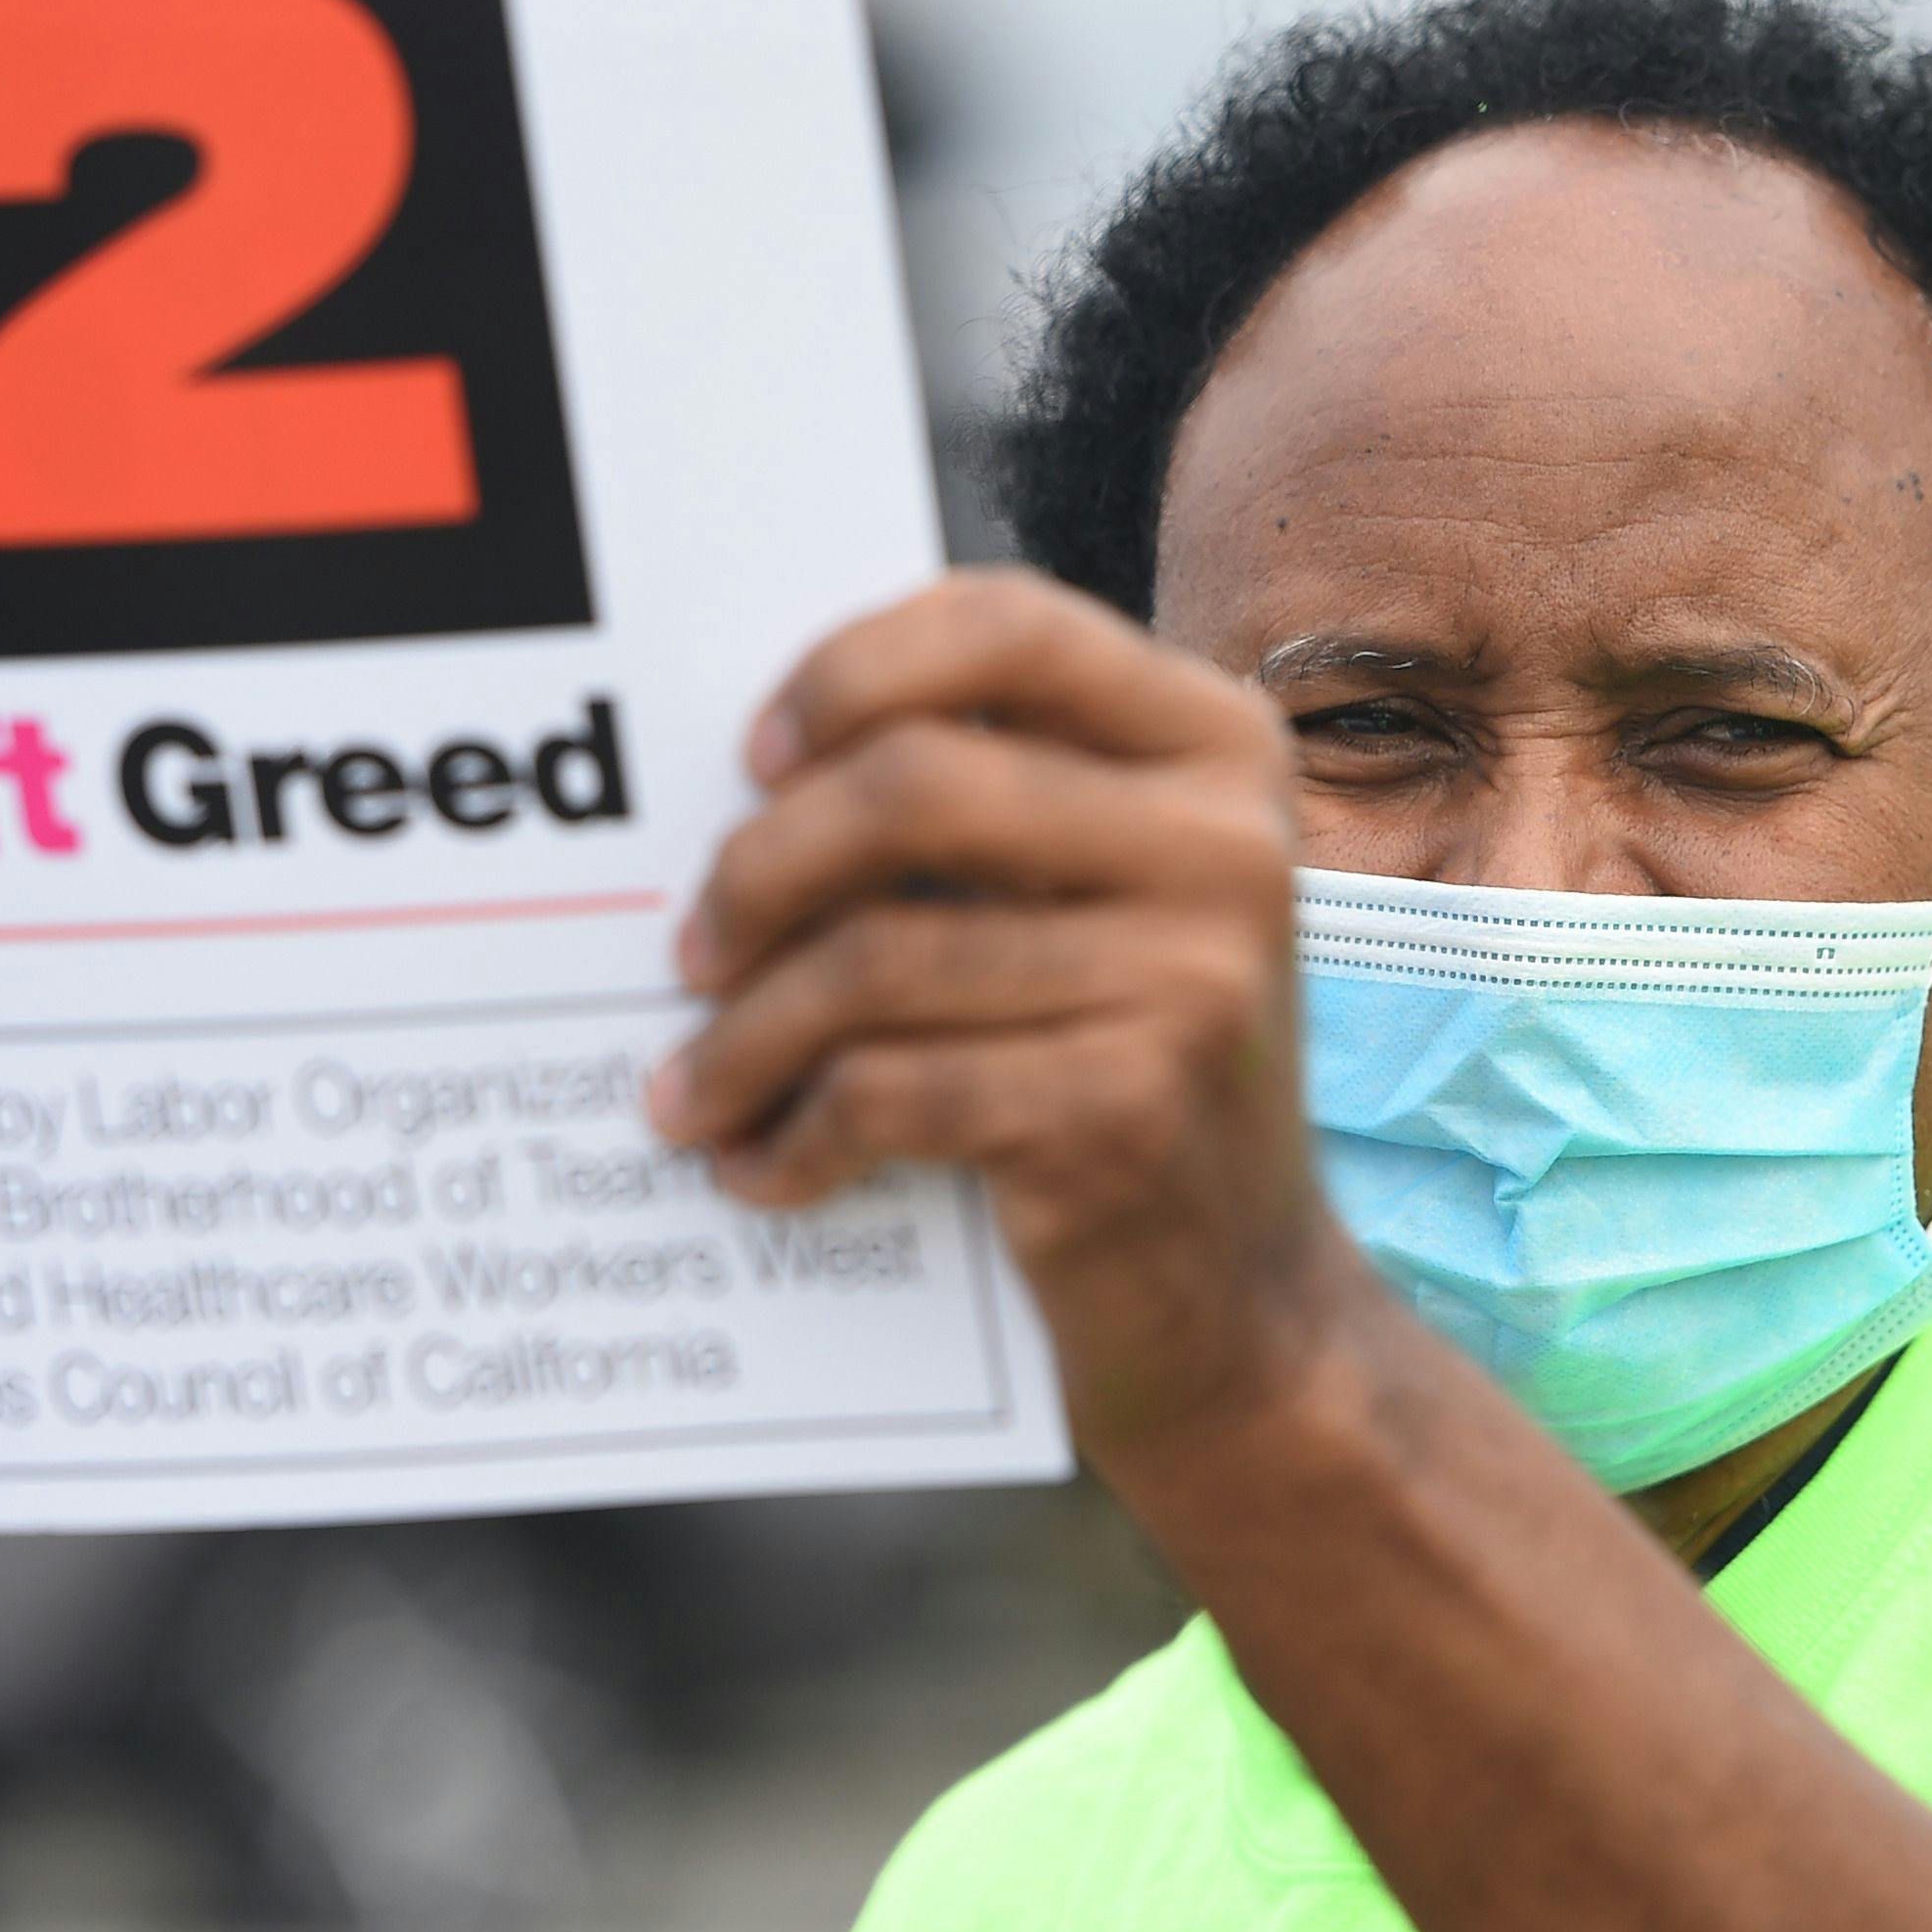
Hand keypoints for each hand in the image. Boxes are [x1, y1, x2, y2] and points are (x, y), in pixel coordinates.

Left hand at [645, 569, 1369, 1471]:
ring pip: (876, 957)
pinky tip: (761, 1165)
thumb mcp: (1100, 898)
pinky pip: (890, 1092)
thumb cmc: (1119, 1065)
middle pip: (911, 785)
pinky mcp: (1129, 1115)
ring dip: (745, 1036)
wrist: (1242, 1304)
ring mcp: (1193, 980)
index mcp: (1215, 746)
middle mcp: (1227, 844)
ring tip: (689, 1088)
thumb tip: (750, 771)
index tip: (750, 757)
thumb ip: (989, 800)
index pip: (1006, 626)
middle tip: (691, 950)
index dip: (851, 670)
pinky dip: (793, 1137)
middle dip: (759, 869)